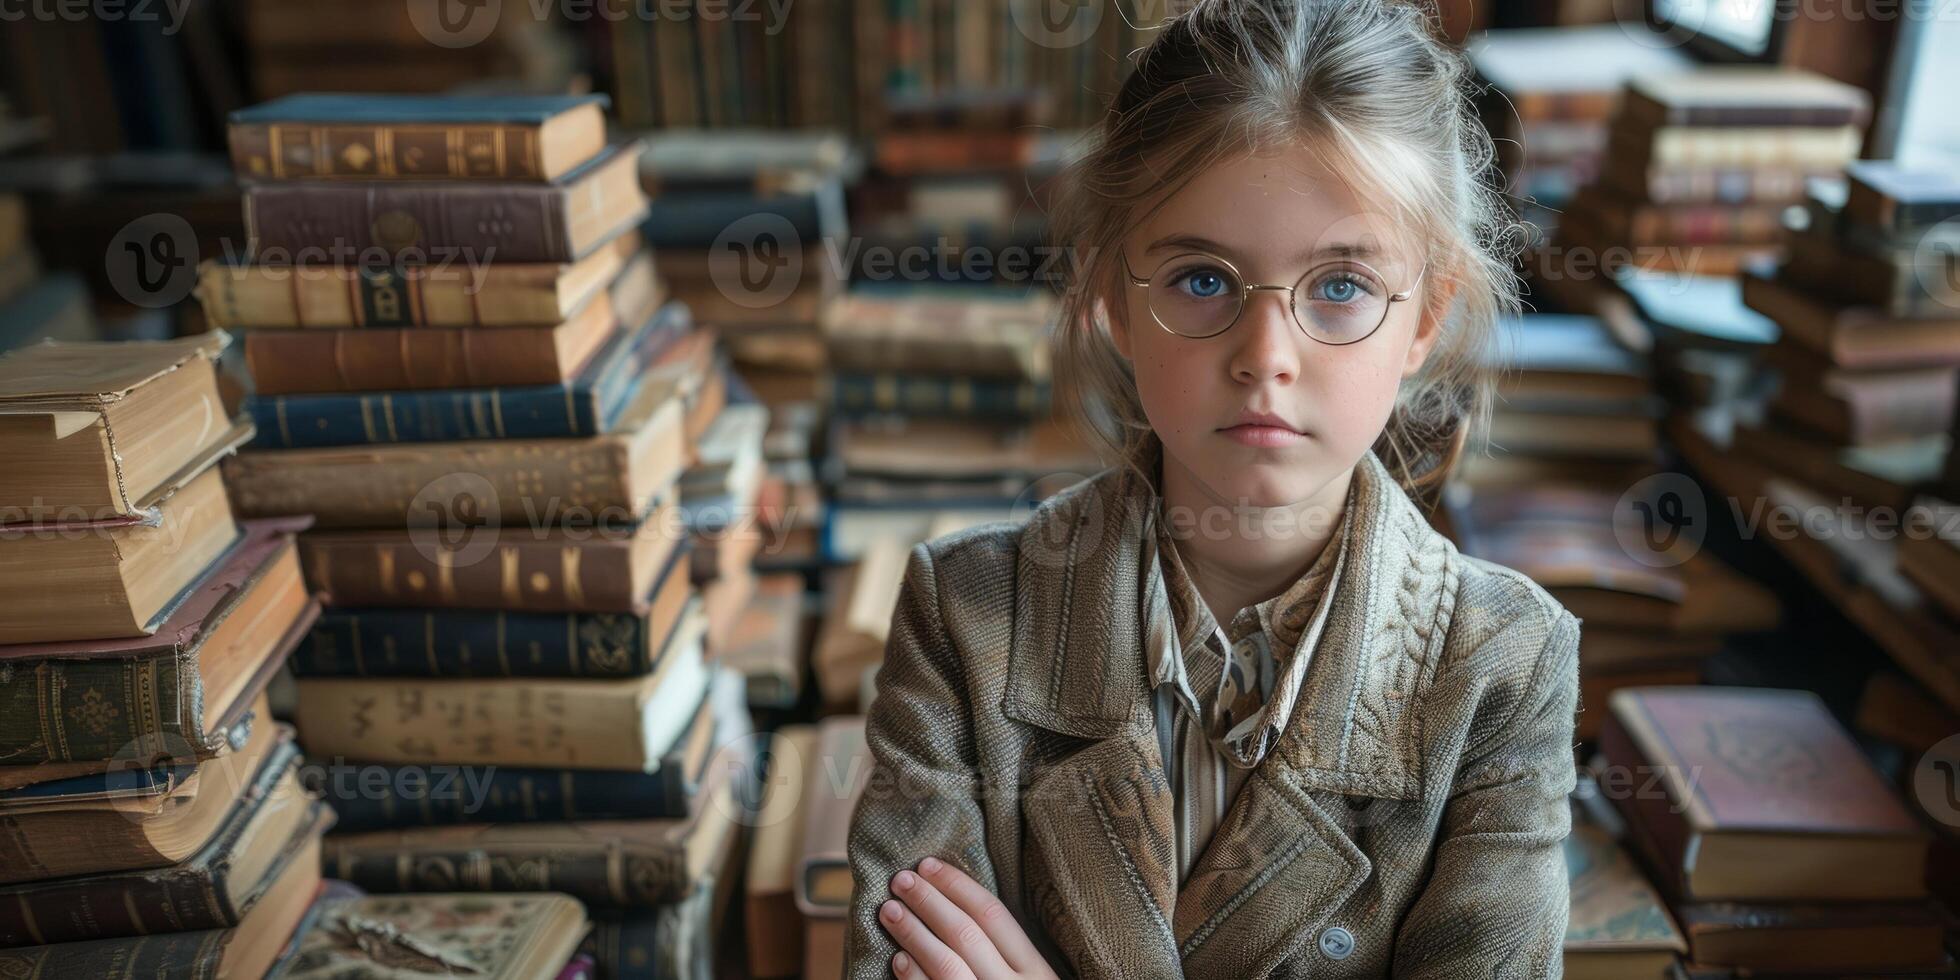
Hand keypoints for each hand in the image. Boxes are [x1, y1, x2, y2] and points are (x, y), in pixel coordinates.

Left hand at [878, 857, 1059, 979]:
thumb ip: (1010, 958)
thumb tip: (960, 911)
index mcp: (1038, 974)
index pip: (994, 915)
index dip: (957, 886)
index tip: (929, 865)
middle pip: (965, 934)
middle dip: (928, 901)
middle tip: (900, 880)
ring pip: (947, 965)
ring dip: (913, 934)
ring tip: (889, 911)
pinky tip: (898, 962)